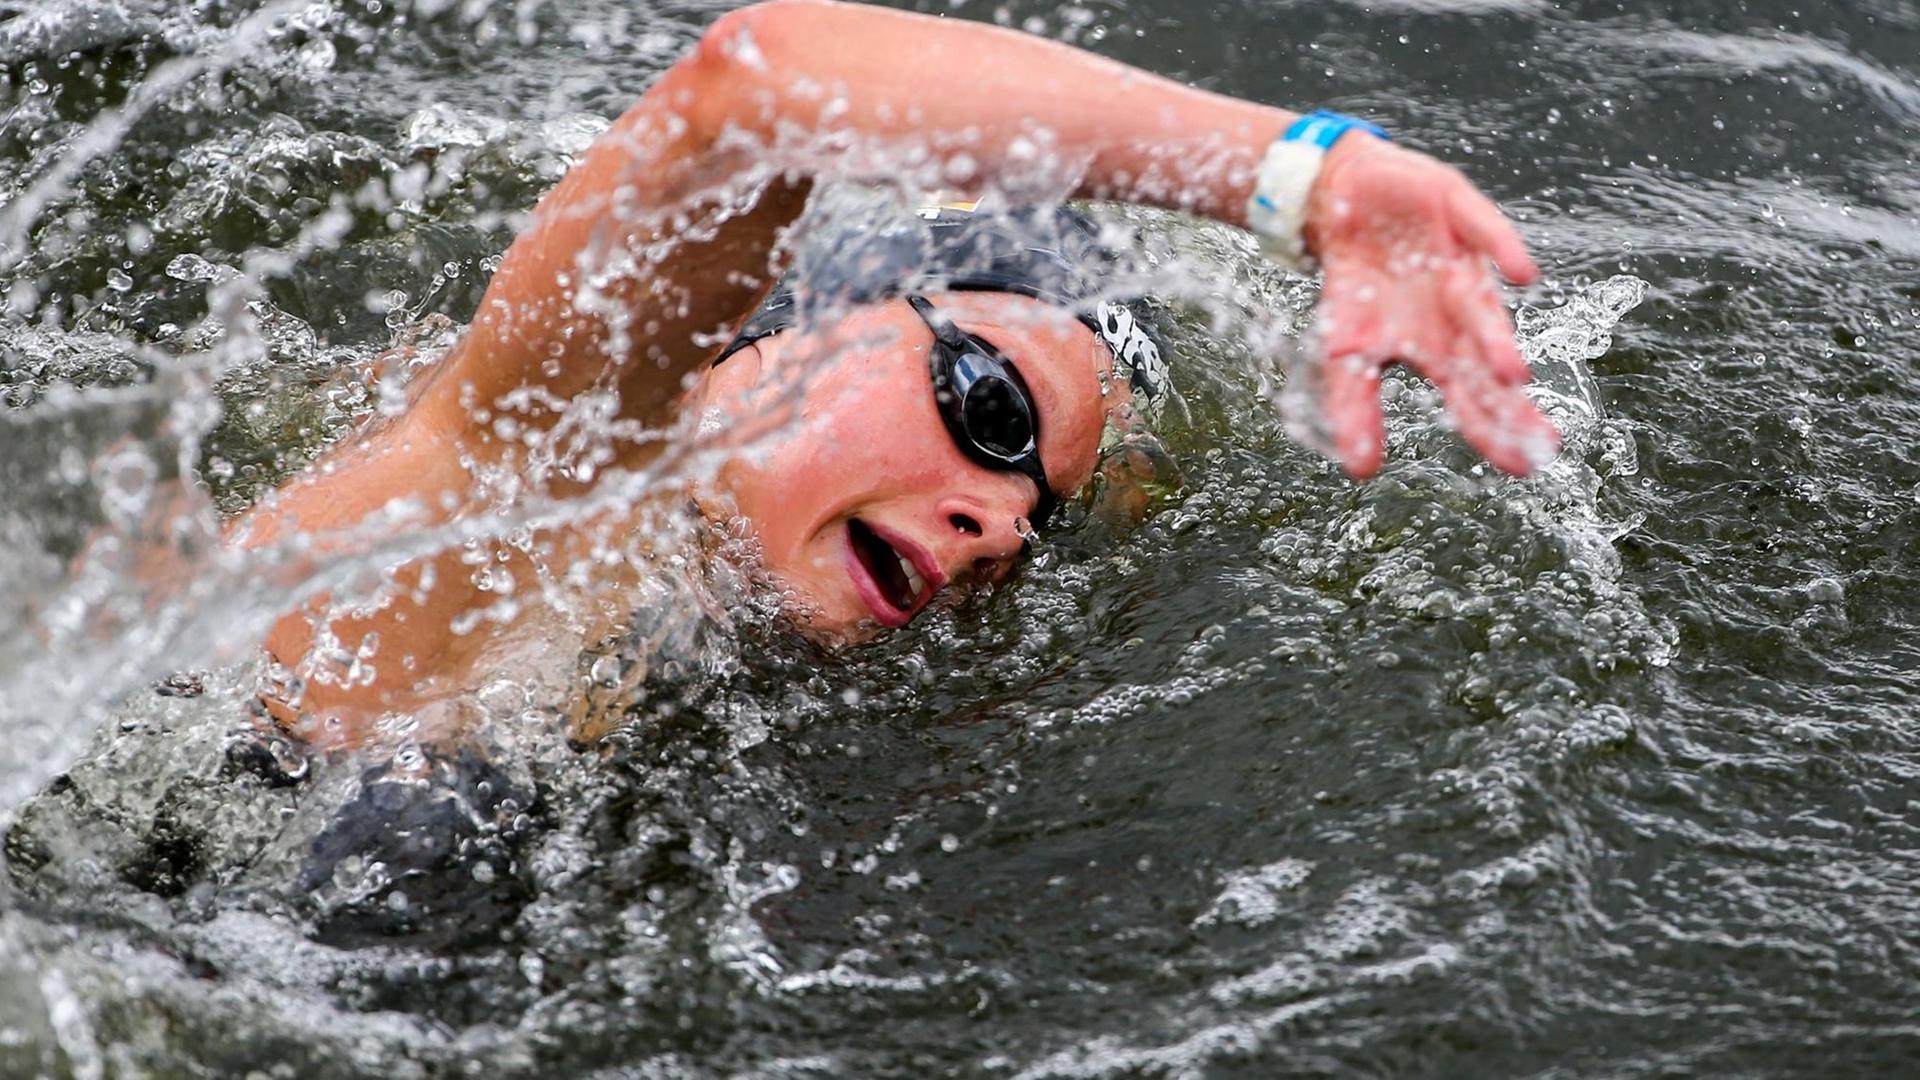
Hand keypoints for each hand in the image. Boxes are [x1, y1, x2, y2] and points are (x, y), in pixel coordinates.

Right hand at [1303, 137, 1555, 477]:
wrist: (1343, 200)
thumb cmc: (1357, 282)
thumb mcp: (1346, 351)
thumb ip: (1355, 407)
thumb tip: (1362, 472)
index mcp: (1438, 346)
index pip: (1472, 397)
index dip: (1495, 431)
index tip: (1524, 468)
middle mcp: (1459, 310)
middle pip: (1487, 360)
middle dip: (1510, 400)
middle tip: (1544, 442)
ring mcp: (1460, 262)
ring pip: (1481, 305)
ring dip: (1496, 339)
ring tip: (1513, 377)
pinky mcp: (1456, 212)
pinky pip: (1484, 232)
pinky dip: (1502, 249)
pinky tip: (1522, 275)